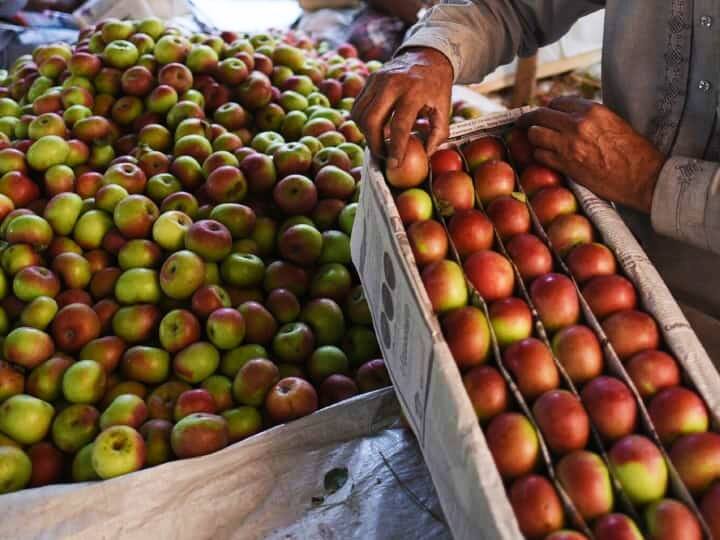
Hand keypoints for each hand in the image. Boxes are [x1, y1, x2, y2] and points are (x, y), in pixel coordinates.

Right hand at [352, 47, 452, 168]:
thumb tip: (426, 155)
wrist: (427, 56)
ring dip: (367, 134)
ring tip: (380, 141)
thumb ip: (438, 134)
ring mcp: (377, 80)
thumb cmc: (436, 86)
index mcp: (414, 91)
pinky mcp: (369, 80)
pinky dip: (363, 122)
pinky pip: (358, 107)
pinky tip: (375, 127)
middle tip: (384, 154)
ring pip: (360, 115)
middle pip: (371, 121)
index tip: (394, 163)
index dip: (395, 148)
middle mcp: (392, 84)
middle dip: (374, 144)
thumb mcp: (445, 109)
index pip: (399, 126)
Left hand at [517, 97, 665, 212]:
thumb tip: (571, 116)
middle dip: (529, 119)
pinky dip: (538, 156)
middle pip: (540, 115)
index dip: (548, 109)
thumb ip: (591, 118)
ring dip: (532, 139)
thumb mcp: (614, 122)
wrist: (642, 177)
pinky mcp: (565, 165)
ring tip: (535, 142)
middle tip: (522, 123)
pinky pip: (540, 156)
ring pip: (535, 135)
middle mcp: (577, 124)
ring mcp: (569, 145)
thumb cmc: (634, 151)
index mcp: (592, 110)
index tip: (544, 114)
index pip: (557, 102)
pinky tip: (542, 157)